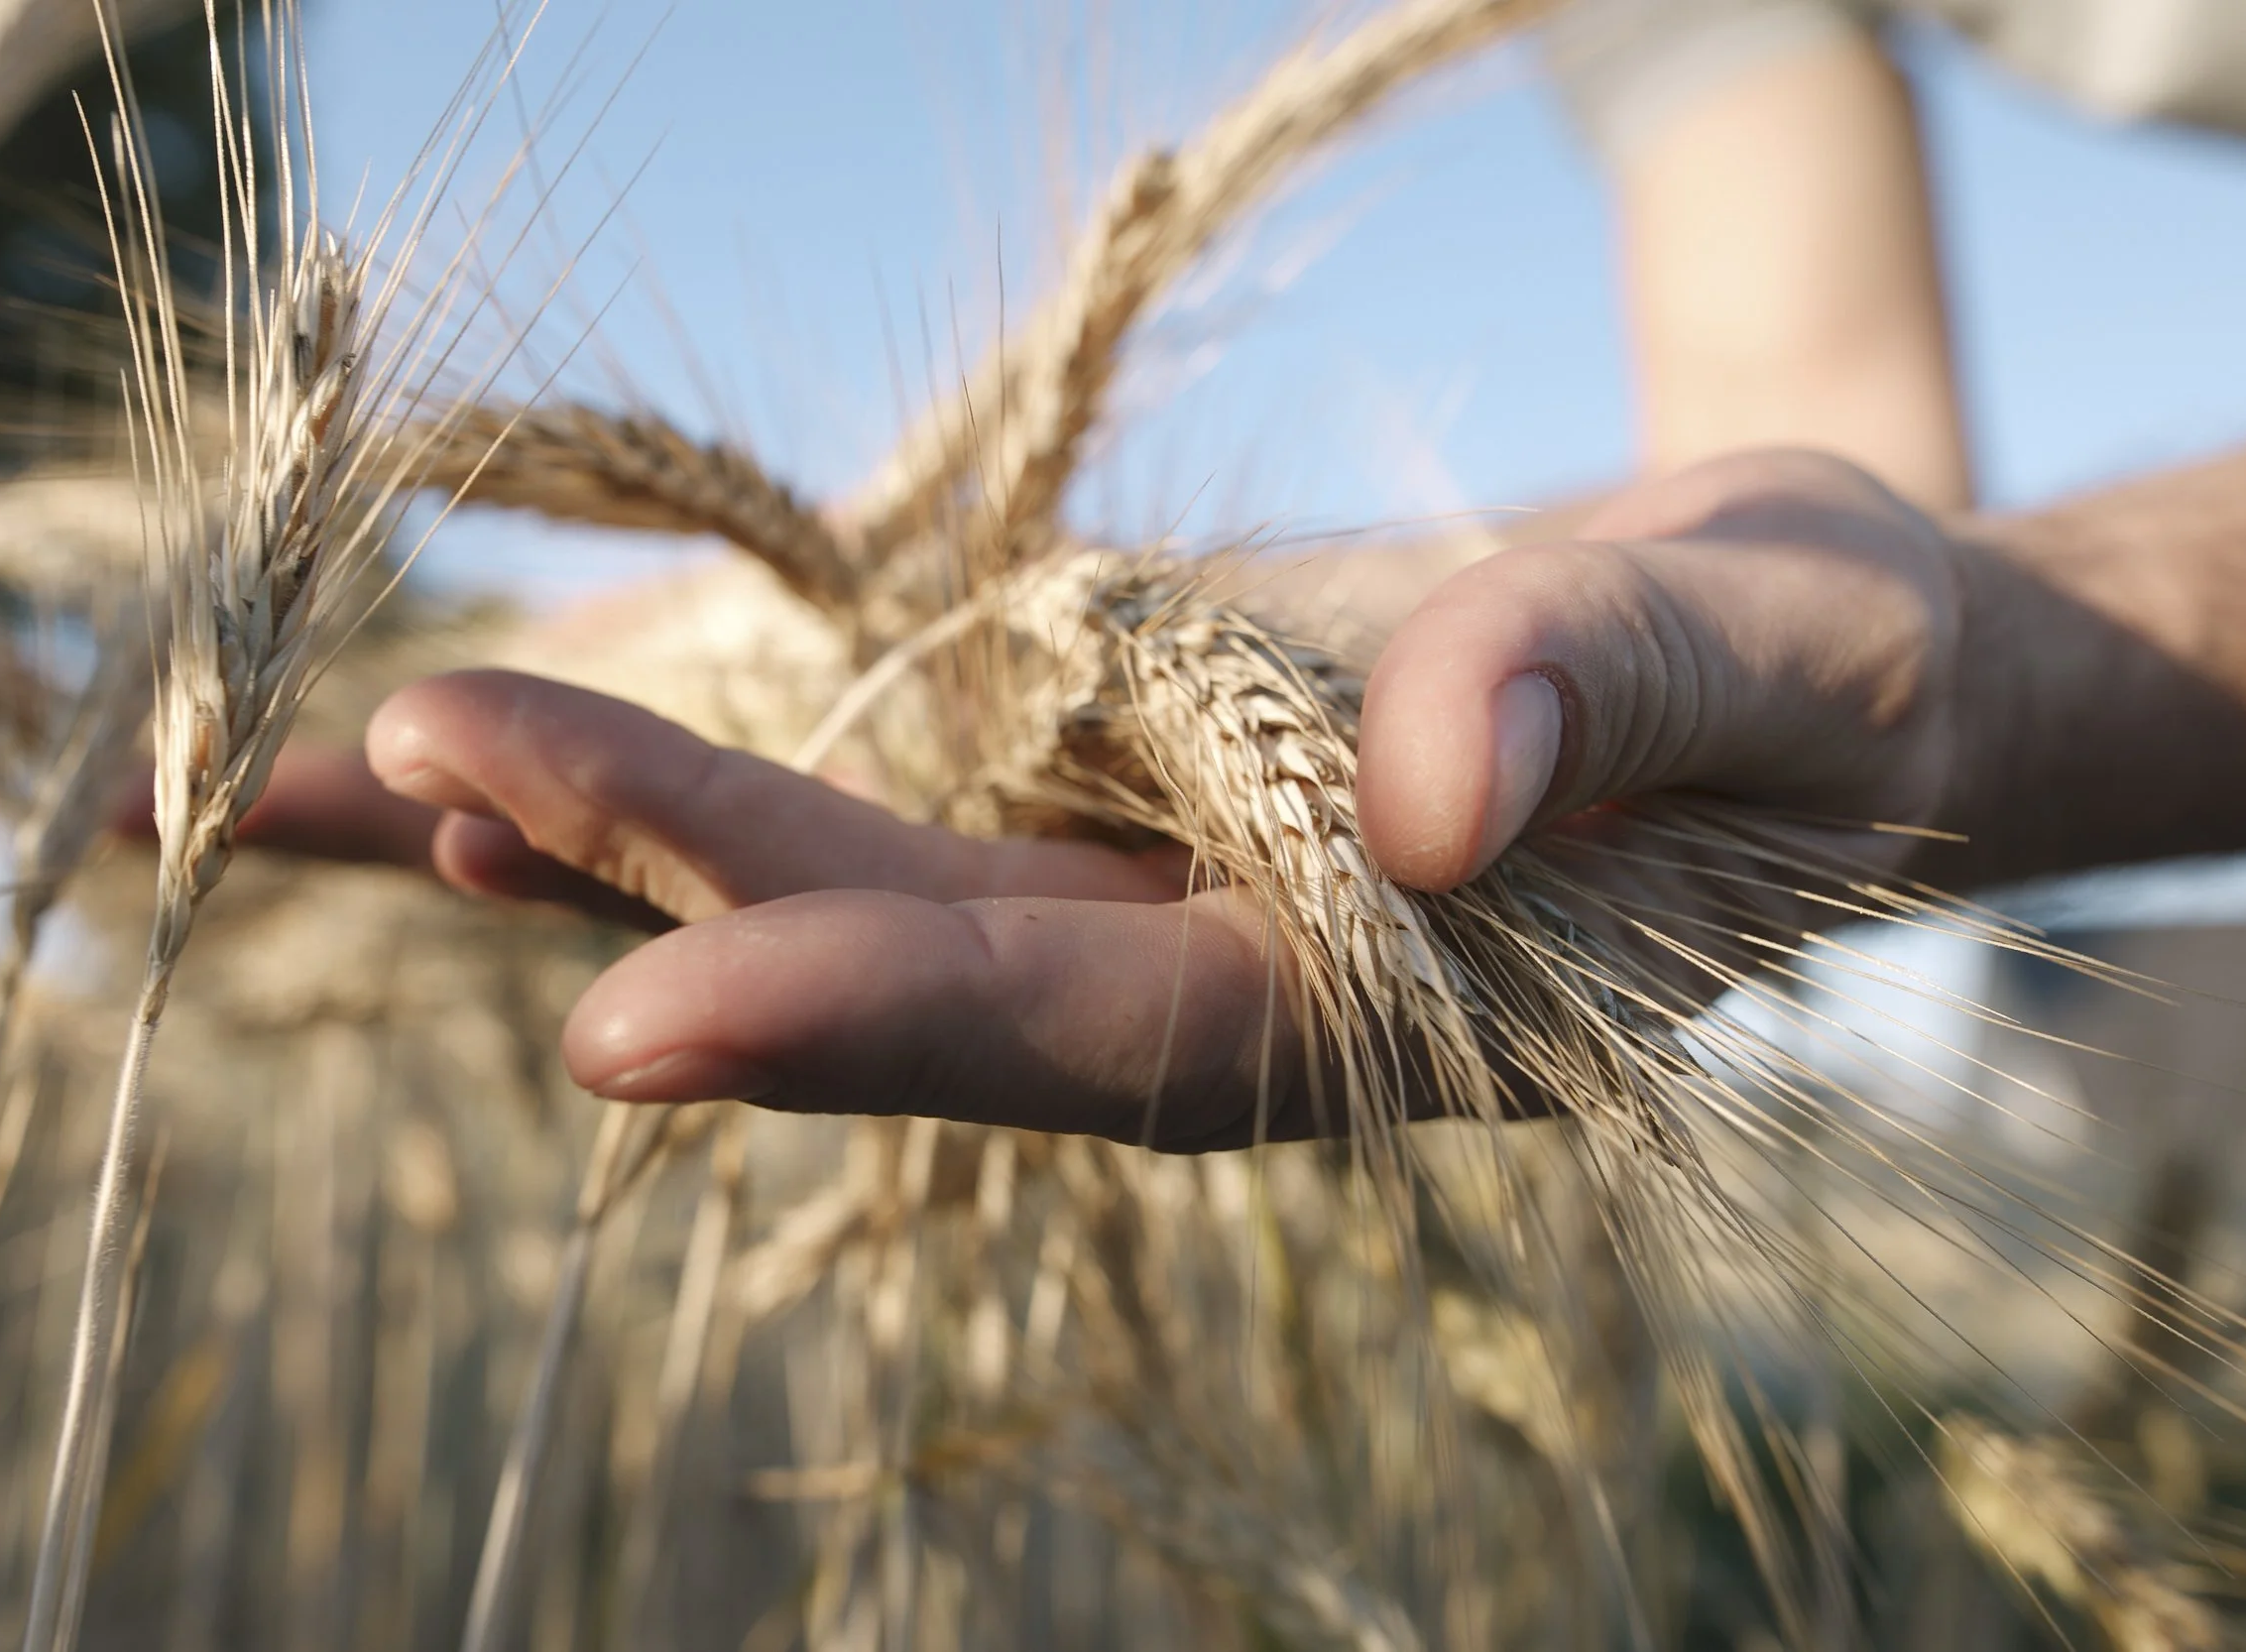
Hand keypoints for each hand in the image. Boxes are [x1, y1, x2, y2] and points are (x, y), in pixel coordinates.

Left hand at [246, 450, 1975, 1146]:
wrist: (1824, 667)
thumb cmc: (1842, 675)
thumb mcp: (1789, 658)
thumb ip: (1619, 704)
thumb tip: (1431, 792)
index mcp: (1378, 1010)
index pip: (1101, 1039)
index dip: (877, 1022)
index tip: (633, 1018)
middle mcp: (1228, 982)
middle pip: (920, 966)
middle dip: (675, 889)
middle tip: (412, 786)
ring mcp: (1166, 895)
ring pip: (874, 889)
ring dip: (642, 845)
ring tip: (403, 778)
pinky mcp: (1136, 794)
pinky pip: (908, 797)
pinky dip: (732, 785)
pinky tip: (554, 773)